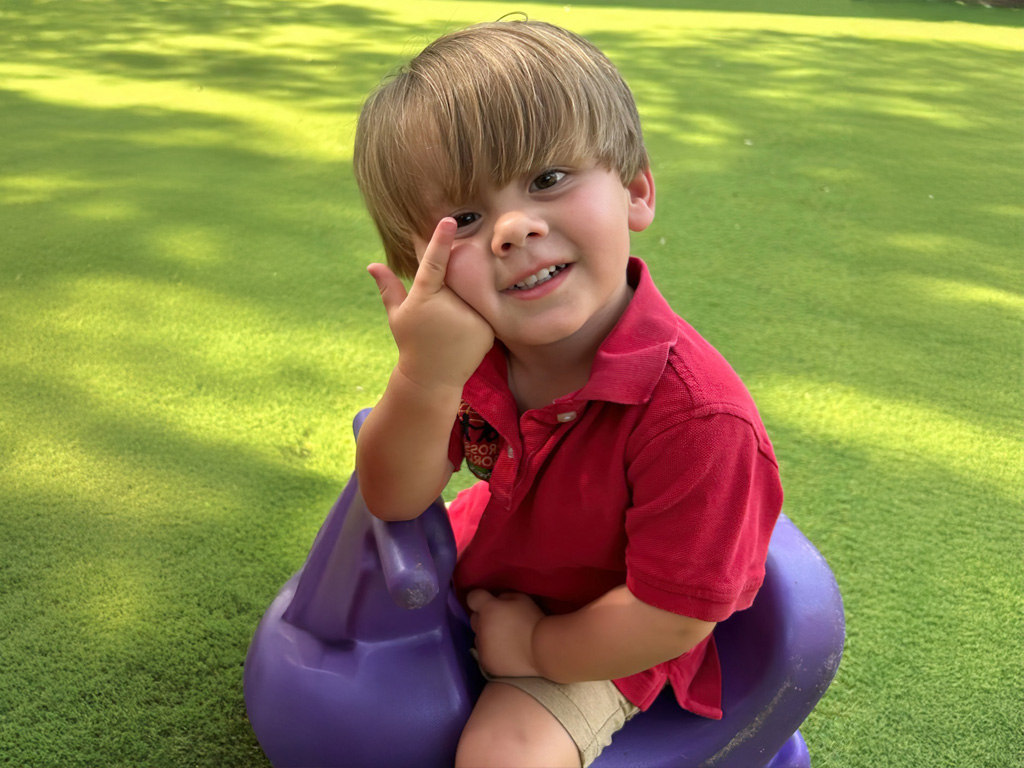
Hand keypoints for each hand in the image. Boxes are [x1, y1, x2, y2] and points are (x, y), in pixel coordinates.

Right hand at [368, 219, 493, 391]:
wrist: (433, 377)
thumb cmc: (412, 343)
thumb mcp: (398, 316)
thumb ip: (389, 288)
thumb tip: (372, 265)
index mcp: (425, 295)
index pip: (434, 262)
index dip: (441, 240)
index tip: (449, 220)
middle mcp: (450, 303)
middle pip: (456, 279)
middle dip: (449, 290)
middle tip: (440, 318)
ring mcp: (471, 316)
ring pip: (470, 295)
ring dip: (461, 305)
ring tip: (450, 330)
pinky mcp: (488, 328)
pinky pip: (483, 310)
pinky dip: (474, 319)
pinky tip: (462, 337)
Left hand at [466, 589, 544, 677]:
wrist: (541, 651)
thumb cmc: (533, 621)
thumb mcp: (521, 599)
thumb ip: (504, 597)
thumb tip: (496, 601)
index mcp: (488, 608)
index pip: (473, 598)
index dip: (479, 598)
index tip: (488, 601)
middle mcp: (480, 627)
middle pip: (474, 618)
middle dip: (484, 617)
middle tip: (500, 621)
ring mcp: (481, 647)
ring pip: (478, 637)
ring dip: (487, 635)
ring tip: (504, 640)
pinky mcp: (485, 662)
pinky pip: (483, 653)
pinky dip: (491, 651)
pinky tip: (505, 653)